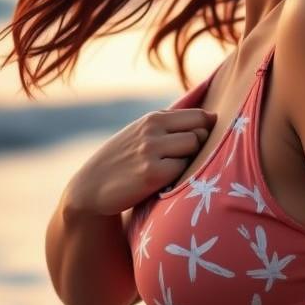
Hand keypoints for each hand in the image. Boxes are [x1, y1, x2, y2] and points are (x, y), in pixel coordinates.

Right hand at [66, 106, 218, 216]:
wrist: (91, 188)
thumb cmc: (124, 161)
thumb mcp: (141, 133)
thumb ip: (171, 124)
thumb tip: (213, 117)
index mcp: (153, 118)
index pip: (199, 116)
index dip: (205, 132)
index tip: (199, 145)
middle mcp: (152, 129)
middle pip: (201, 131)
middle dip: (199, 146)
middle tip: (182, 161)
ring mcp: (151, 150)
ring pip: (194, 147)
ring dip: (189, 160)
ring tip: (171, 170)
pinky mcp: (152, 173)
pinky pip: (184, 170)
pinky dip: (179, 177)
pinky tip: (163, 182)